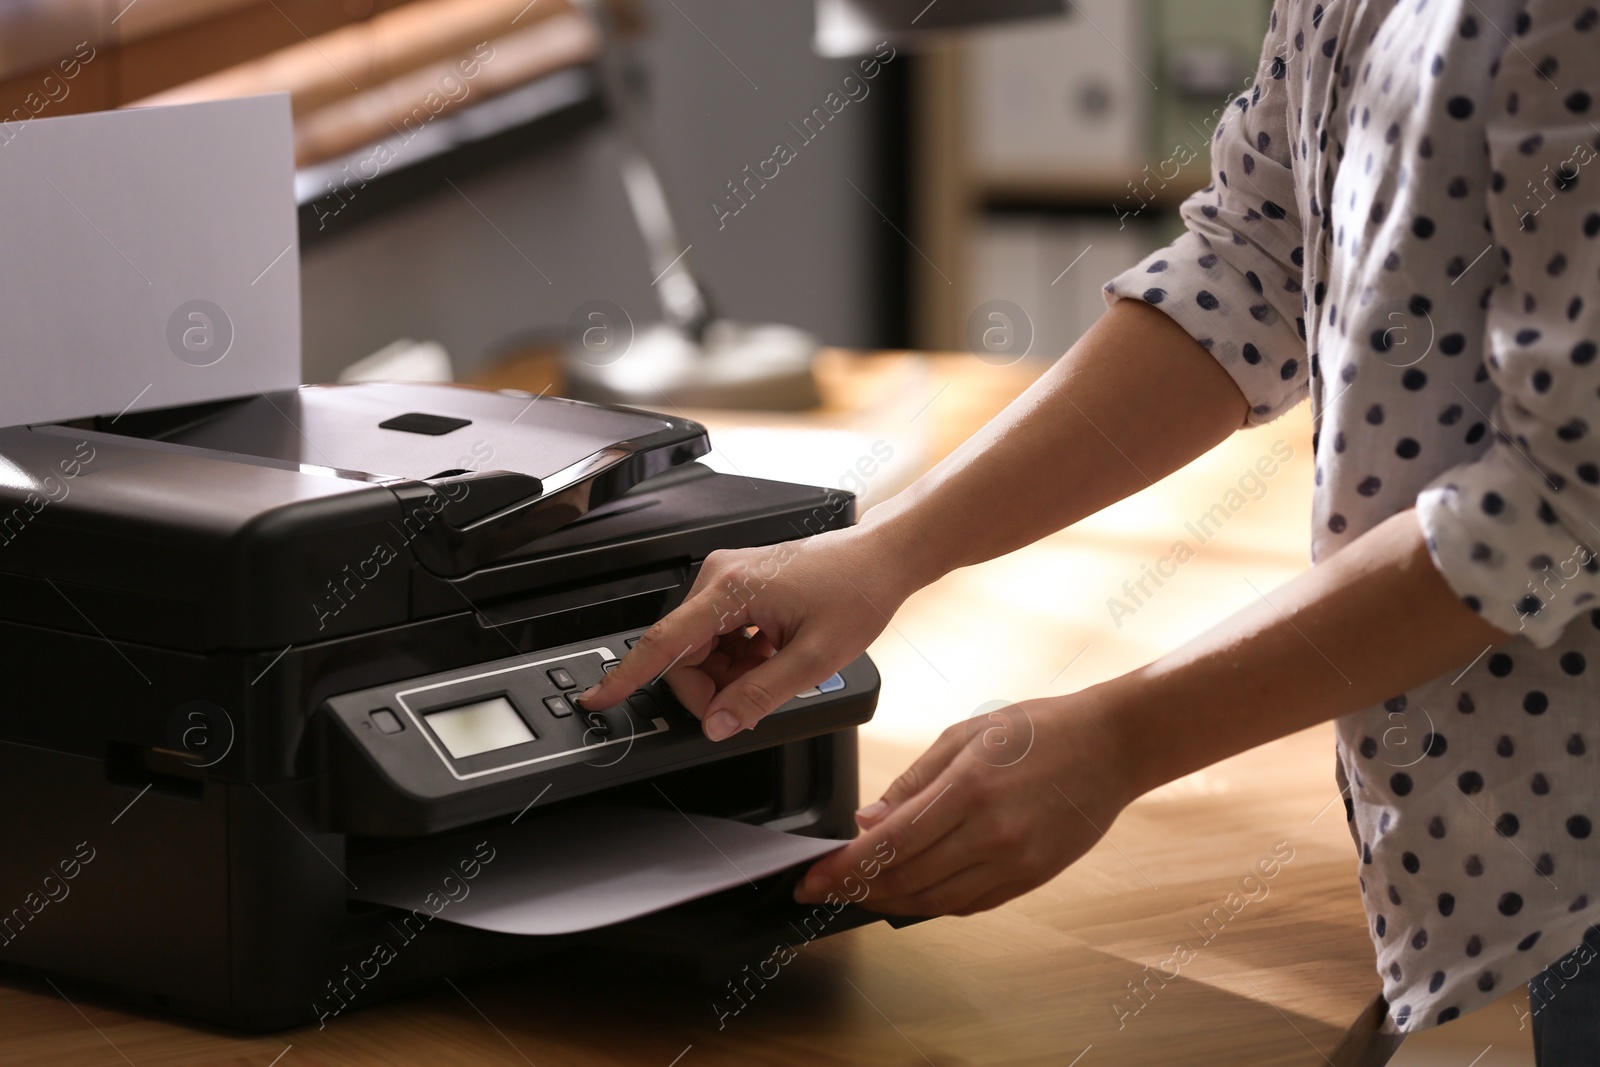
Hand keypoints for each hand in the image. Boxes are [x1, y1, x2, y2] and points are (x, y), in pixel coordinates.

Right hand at [577, 524, 915, 740]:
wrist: (880, 559)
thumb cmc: (856, 592)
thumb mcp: (814, 659)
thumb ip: (759, 696)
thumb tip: (718, 724)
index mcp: (730, 590)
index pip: (662, 642)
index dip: (625, 677)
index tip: (597, 698)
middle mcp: (719, 578)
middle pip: (683, 654)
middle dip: (712, 688)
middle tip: (753, 701)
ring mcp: (726, 580)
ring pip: (701, 650)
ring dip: (731, 674)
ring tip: (776, 667)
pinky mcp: (737, 586)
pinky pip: (718, 637)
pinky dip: (740, 658)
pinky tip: (773, 654)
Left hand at [793, 691, 1134, 916]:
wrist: (1113, 746)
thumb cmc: (1042, 729)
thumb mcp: (965, 734)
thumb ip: (913, 781)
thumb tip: (869, 820)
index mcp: (968, 788)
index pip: (888, 845)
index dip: (842, 869)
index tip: (811, 880)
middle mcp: (991, 833)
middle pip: (905, 880)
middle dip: (855, 889)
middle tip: (824, 889)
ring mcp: (1014, 861)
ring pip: (934, 901)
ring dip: (889, 901)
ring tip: (860, 892)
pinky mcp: (1031, 878)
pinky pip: (969, 904)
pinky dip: (932, 903)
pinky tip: (911, 892)